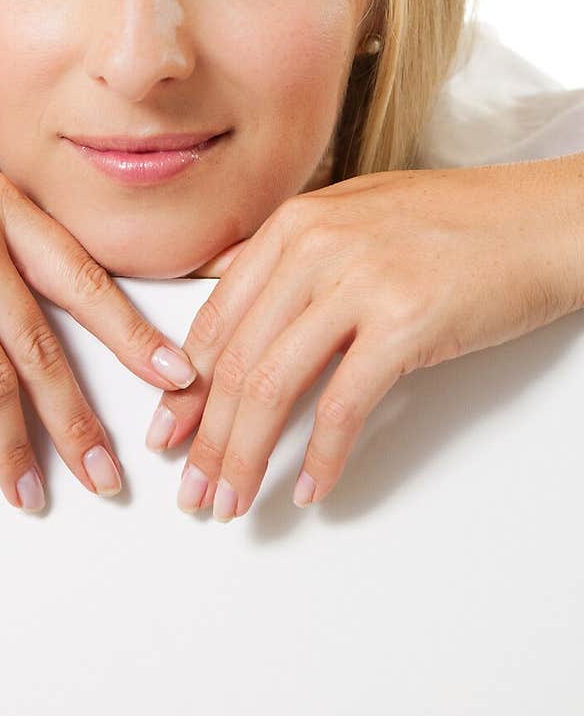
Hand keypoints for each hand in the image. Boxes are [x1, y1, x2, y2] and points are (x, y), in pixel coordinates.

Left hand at [148, 161, 580, 518]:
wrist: (544, 221)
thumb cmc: (459, 225)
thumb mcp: (356, 216)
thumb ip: (290, 253)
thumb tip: (225, 292)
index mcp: (295, 224)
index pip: (216, 319)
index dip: (187, 388)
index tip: (171, 431)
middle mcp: (315, 247)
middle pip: (236, 360)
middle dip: (206, 437)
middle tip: (194, 487)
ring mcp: (359, 282)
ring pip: (273, 386)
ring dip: (246, 455)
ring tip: (234, 499)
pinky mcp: (406, 322)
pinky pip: (344, 405)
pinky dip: (323, 456)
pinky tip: (310, 488)